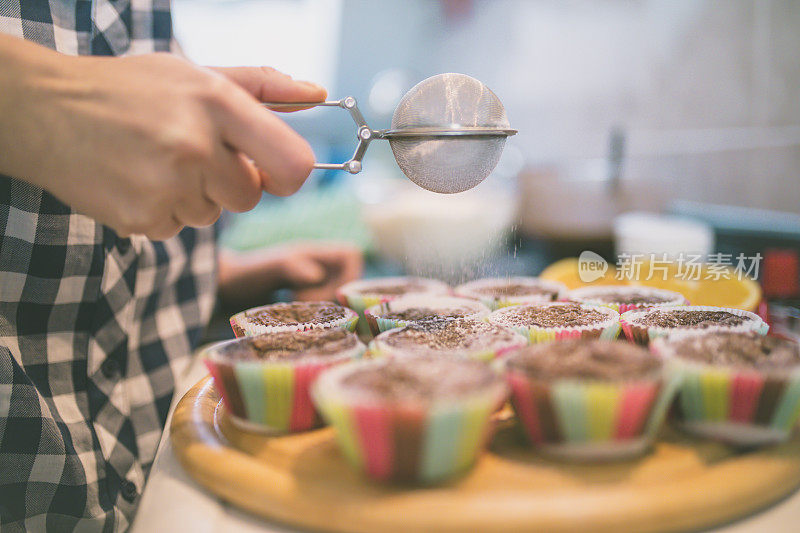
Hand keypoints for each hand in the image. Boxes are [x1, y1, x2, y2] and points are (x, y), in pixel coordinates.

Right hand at [0, 35, 325, 239]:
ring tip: (155, 162)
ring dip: (193, 196)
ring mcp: (168, 186)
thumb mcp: (197, 74)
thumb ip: (263, 86)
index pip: (292, 164)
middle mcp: (196, 146)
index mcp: (218, 103)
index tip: (272, 173)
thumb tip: (319, 95)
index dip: (290, 176)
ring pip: (212, 215)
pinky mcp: (142, 218)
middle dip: (229, 183)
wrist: (46, 112)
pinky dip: (163, 211)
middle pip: (249, 197)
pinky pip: (177, 228)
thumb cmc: (131, 90)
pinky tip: (137, 180)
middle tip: (192, 155)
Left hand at [218, 242, 362, 306]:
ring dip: (323, 305)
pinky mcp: (304, 293)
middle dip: (332, 295)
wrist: (222, 285)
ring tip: (297, 308)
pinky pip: (324, 302)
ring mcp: (311, 278)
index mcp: (312, 252)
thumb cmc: (242, 275)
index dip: (349, 275)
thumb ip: (289, 267)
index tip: (326, 291)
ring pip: (337, 292)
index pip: (352, 255)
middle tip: (304, 302)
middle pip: (348, 278)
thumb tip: (315, 275)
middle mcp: (316, 263)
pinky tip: (295, 313)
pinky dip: (315, 311)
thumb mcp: (265, 270)